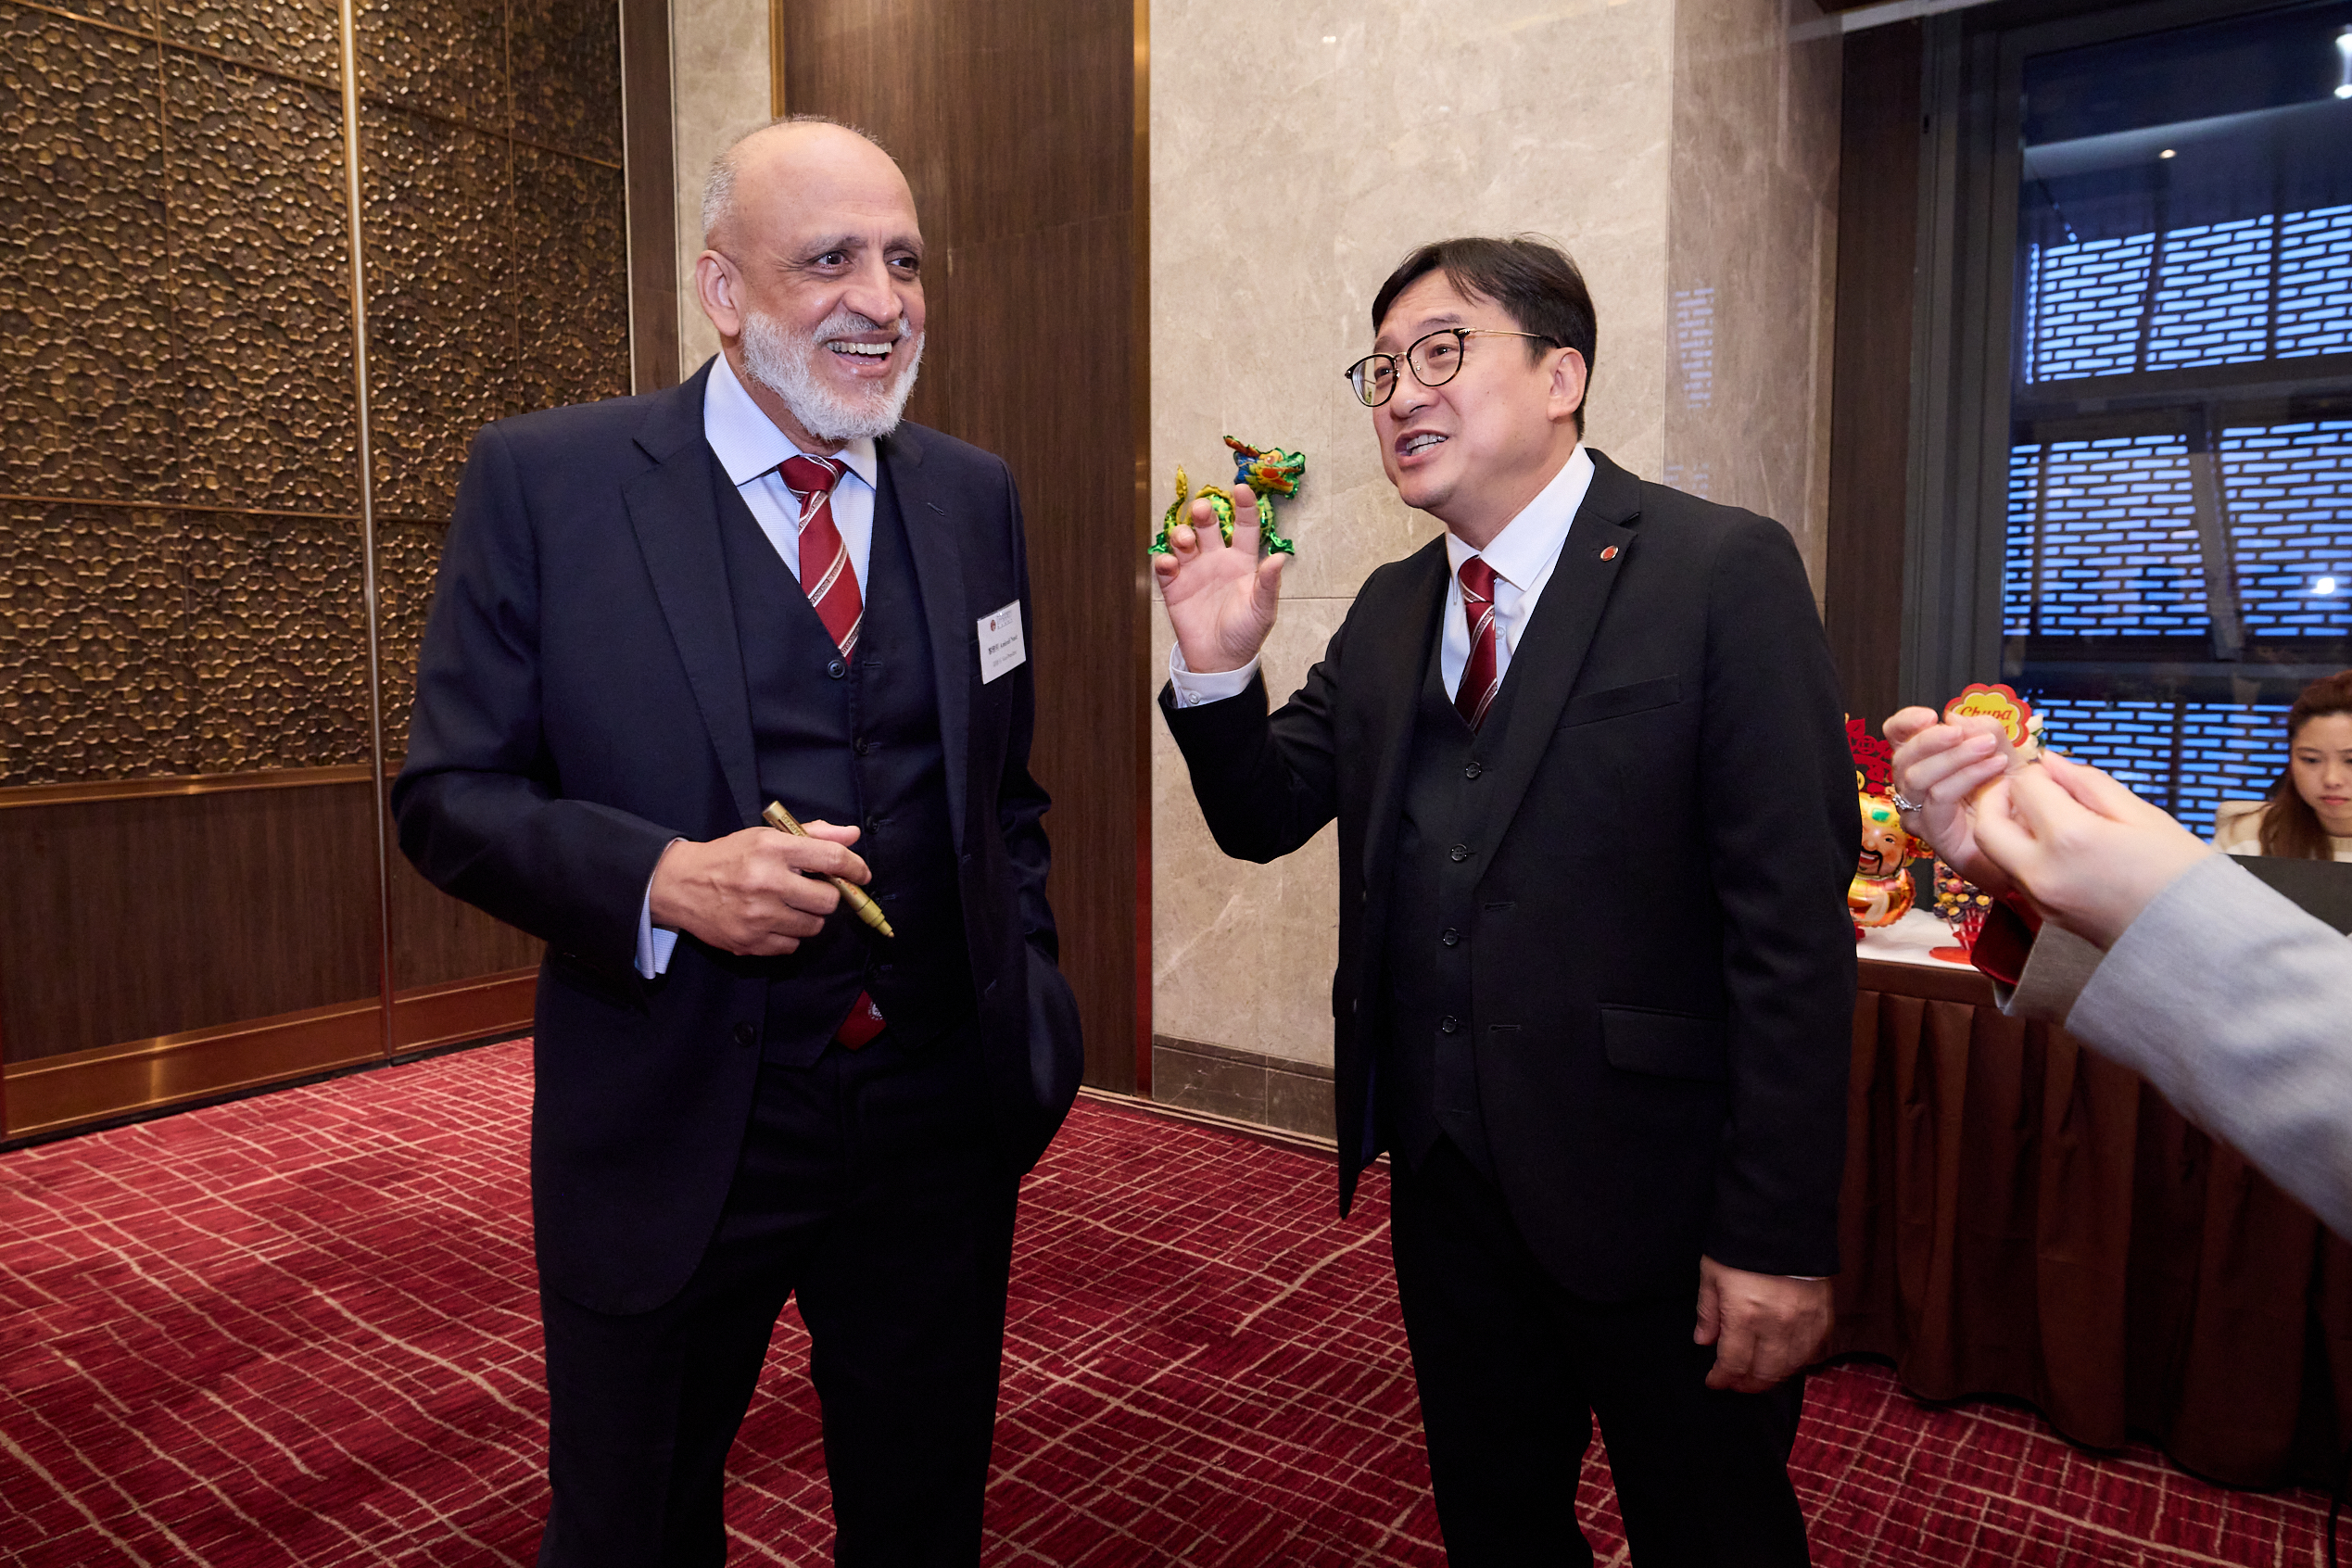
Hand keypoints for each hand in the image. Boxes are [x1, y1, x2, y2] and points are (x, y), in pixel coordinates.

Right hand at [647, 821, 867, 956]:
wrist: (681, 884)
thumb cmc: (729, 857)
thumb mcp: (767, 836)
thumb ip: (812, 835)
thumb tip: (853, 835)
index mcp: (773, 849)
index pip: (832, 859)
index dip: (855, 868)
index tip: (861, 874)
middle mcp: (767, 882)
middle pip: (829, 900)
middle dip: (827, 896)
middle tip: (812, 890)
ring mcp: (758, 916)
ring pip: (813, 926)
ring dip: (808, 917)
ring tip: (788, 905)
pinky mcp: (750, 942)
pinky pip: (792, 946)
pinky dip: (788, 935)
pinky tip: (772, 920)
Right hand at [1152, 482, 1285, 674]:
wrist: (1219, 661)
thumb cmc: (1245, 634)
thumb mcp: (1262, 610)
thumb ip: (1268, 584)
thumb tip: (1280, 557)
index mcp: (1242, 562)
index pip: (1244, 527)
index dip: (1244, 507)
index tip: (1241, 489)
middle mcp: (1217, 560)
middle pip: (1209, 526)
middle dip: (1203, 513)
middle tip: (1201, 510)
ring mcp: (1194, 571)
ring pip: (1184, 540)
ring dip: (1181, 534)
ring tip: (1184, 540)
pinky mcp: (1174, 586)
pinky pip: (1166, 566)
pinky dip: (1165, 560)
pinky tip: (1170, 563)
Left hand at [1694, 1257, 1830, 1392]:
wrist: (1783, 1220)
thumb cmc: (1742, 1245)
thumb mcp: (1712, 1274)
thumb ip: (1708, 1312)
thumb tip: (1704, 1341)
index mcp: (1745, 1315)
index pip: (1733, 1364)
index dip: (1722, 1379)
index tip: (1714, 1382)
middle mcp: (1777, 1325)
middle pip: (1764, 1373)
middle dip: (1746, 1384)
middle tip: (1735, 1383)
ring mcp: (1804, 1322)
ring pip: (1790, 1368)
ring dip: (1772, 1377)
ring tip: (1757, 1375)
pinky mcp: (1823, 1315)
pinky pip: (1812, 1352)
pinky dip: (1796, 1362)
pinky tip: (1783, 1360)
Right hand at [1884, 706, 2026, 895]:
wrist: (2027, 842)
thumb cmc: (2011, 799)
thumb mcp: (2004, 755)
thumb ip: (1986, 733)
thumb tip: (1956, 717)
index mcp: (1925, 762)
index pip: (1897, 737)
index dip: (1905, 723)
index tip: (1930, 715)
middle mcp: (1913, 787)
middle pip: (1902, 757)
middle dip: (1933, 740)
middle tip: (1968, 733)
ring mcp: (1919, 812)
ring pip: (1917, 777)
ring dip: (1955, 758)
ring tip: (1990, 750)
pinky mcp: (1932, 832)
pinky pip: (1938, 798)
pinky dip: (1965, 778)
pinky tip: (1994, 770)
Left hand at [1970, 751, 2212, 950]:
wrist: (2197, 937)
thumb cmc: (2181, 873)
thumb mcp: (2142, 814)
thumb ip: (2089, 783)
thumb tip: (2051, 762)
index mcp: (2071, 838)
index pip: (2025, 788)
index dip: (2037, 772)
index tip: (2055, 772)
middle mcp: (2043, 870)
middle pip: (1987, 824)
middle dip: (1999, 797)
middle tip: (2027, 787)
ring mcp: (2039, 898)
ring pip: (1994, 852)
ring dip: (2006, 826)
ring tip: (2045, 814)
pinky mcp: (2043, 915)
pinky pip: (2014, 874)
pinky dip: (2020, 851)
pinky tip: (2056, 843)